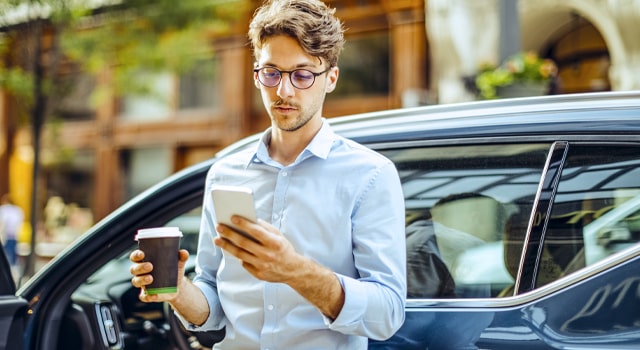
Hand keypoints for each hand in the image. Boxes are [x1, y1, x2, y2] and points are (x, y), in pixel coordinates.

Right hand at [129, 248, 188, 302]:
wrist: (178, 286)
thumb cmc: (173, 270)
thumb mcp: (178, 262)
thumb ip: (181, 256)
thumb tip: (183, 253)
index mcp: (145, 261)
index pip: (135, 257)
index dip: (136, 255)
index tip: (142, 254)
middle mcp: (140, 273)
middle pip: (134, 269)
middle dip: (140, 267)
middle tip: (150, 266)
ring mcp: (143, 284)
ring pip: (136, 282)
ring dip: (142, 280)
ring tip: (151, 278)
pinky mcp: (147, 295)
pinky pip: (144, 296)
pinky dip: (147, 296)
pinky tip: (154, 294)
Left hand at [215, 216, 344, 318]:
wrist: (293, 270)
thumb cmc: (283, 249)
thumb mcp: (278, 236)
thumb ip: (265, 228)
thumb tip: (249, 220)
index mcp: (274, 243)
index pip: (256, 231)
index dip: (244, 224)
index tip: (232, 217)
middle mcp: (267, 254)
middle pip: (244, 242)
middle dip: (229, 233)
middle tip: (219, 227)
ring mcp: (262, 265)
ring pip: (239, 254)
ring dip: (227, 246)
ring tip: (217, 239)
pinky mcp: (258, 274)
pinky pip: (244, 263)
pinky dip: (237, 256)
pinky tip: (231, 249)